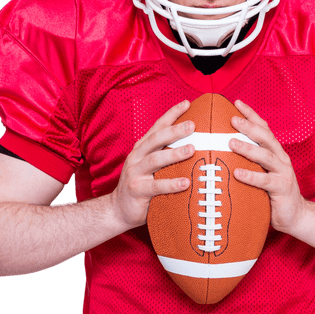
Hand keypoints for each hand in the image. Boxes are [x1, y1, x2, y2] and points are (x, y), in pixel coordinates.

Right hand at [110, 101, 194, 229]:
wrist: (118, 209)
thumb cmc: (142, 187)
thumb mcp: (151, 168)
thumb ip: (166, 156)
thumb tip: (195, 146)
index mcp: (142, 149)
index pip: (157, 127)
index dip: (171, 114)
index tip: (187, 103)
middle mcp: (137, 157)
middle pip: (156, 139)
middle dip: (174, 130)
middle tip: (192, 125)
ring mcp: (135, 173)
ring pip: (155, 159)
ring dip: (174, 153)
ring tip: (192, 150)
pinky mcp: (137, 190)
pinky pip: (156, 186)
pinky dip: (171, 184)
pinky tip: (185, 183)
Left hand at [230, 100, 305, 234]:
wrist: (295, 216)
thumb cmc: (273, 194)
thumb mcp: (261, 174)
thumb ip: (249, 162)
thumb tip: (222, 152)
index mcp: (275, 153)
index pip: (264, 128)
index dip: (252, 114)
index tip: (236, 102)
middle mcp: (281, 159)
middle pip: (266, 137)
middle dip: (249, 126)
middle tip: (232, 118)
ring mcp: (283, 173)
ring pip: (265, 156)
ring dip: (248, 148)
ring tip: (231, 142)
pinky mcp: (282, 189)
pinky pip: (265, 181)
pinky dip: (251, 176)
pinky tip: (237, 173)